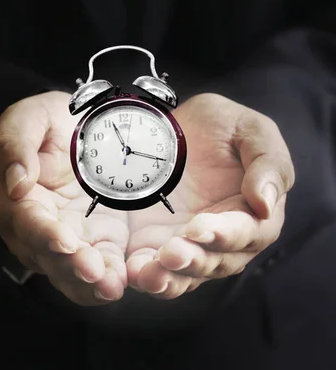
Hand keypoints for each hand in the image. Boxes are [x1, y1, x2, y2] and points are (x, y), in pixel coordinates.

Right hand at [0, 91, 127, 305]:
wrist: (79, 122)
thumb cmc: (47, 120)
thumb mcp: (28, 118)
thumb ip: (15, 145)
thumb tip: (16, 183)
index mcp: (10, 197)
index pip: (25, 219)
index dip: (43, 231)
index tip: (64, 239)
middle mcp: (32, 225)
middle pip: (47, 254)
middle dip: (70, 266)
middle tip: (94, 272)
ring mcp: (64, 235)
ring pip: (68, 269)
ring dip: (88, 282)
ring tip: (110, 286)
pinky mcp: (92, 238)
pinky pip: (95, 266)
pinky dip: (104, 280)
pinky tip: (119, 284)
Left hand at [126, 93, 294, 299]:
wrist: (181, 126)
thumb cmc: (225, 126)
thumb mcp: (252, 130)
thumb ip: (268, 163)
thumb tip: (266, 205)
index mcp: (256, 212)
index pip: (248, 233)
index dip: (225, 234)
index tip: (200, 228)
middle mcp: (228, 238)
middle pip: (217, 261)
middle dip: (194, 260)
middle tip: (171, 253)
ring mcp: (194, 245)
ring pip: (188, 274)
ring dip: (170, 277)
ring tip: (149, 273)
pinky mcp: (162, 246)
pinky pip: (160, 271)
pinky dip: (149, 277)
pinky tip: (135, 275)